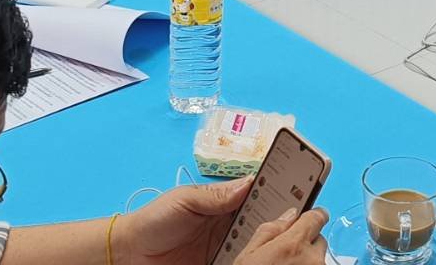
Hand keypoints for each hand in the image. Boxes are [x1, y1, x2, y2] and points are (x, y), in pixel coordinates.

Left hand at [112, 177, 326, 264]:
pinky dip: (257, 260)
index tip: (304, 179)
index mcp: (226, 202)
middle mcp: (233, 224)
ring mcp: (230, 248)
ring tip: (292, 236)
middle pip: (267, 219)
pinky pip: (246, 263)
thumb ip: (215, 195)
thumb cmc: (155, 219)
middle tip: (305, 213)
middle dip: (286, 215)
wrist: (131, 254)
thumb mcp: (184, 200)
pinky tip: (269, 258)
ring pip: (260, 243)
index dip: (281, 185)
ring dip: (273, 240)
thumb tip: (250, 181)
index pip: (260, 192)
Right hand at [234, 207, 330, 264]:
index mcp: (294, 245)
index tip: (307, 218)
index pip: (317, 216)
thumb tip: (287, 215)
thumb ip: (269, 231)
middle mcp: (313, 259)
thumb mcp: (248, 257)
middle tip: (285, 253)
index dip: (310, 216)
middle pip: (318, 238)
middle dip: (305, 242)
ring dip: (306, 259)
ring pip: (318, 258)